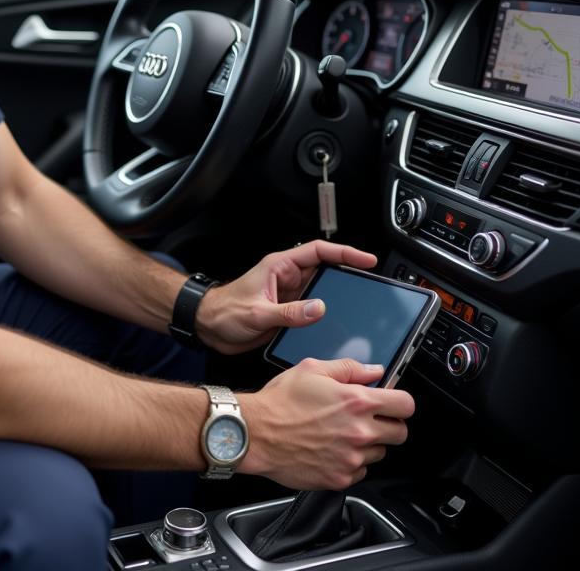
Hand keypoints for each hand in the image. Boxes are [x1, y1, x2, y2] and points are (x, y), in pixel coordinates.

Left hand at [196, 241, 376, 354]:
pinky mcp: (289, 314)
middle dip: (348, 274)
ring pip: (323, 292)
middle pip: (325, 270)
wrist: (208, 327)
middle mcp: (287, 278)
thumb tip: (318, 308)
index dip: (344, 252)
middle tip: (371, 282)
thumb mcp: (256, 312)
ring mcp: (289, 296)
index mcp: (279, 266)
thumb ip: (287, 312)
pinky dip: (328, 317)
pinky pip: (314, 312)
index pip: (318, 251)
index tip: (365, 258)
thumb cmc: (223, 311)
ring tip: (362, 305)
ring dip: (340, 298)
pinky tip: (339, 326)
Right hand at [240, 358, 414, 489]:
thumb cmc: (279, 401)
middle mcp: (359, 432)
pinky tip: (331, 448)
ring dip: (367, 443)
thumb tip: (374, 371)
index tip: (392, 402)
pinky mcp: (341, 478)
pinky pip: (360, 470)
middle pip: (400, 433)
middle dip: (388, 423)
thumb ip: (349, 368)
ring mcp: (352, 458)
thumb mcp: (312, 369)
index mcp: (356, 401)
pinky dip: (351, 461)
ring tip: (340, 433)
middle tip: (367, 418)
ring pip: (380, 453)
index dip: (400, 401)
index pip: (405, 405)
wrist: (255, 434)